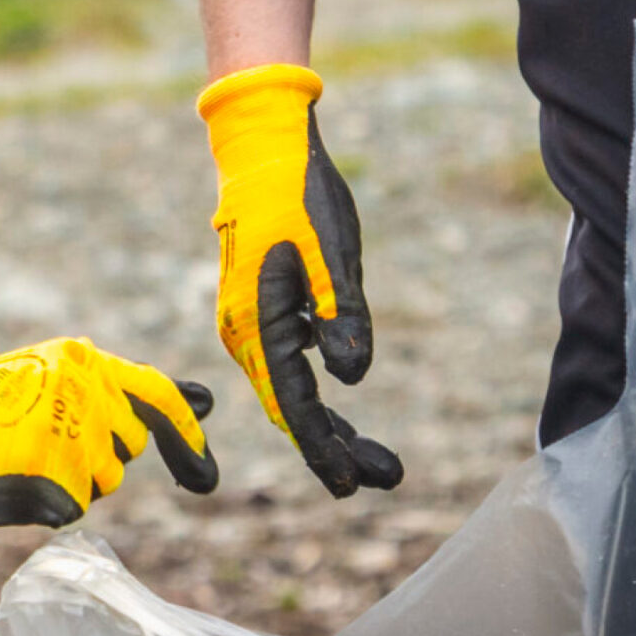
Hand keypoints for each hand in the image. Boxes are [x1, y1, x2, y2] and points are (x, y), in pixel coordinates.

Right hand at [0, 338, 219, 529]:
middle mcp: (86, 389)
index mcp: (81, 358)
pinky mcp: (57, 478)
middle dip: (96, 459)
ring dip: (68, 482)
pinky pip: (71, 509)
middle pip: (127, 447)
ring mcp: (74, 435)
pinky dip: (42, 505)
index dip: (185, 434)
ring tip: (12, 461)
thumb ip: (123, 393)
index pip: (157, 395)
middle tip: (37, 452)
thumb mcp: (48, 384)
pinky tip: (5, 484)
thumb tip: (208, 401)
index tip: (205, 470)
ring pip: (102, 482)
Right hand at [198, 64, 401, 496]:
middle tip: (388, 477)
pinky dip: (318, 393)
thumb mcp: (333, 251)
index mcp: (258, 323)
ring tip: (377, 459)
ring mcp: (252, 323)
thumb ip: (342, 314)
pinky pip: (289, 366)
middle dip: (336, 448)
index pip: (293, 404)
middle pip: (292, 408)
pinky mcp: (265, 311)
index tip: (350, 486)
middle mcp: (246, 332)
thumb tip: (353, 379)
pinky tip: (343, 405)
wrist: (263, 148)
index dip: (322, 450)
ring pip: (291, 391)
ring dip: (330, 426)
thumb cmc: (300, 194)